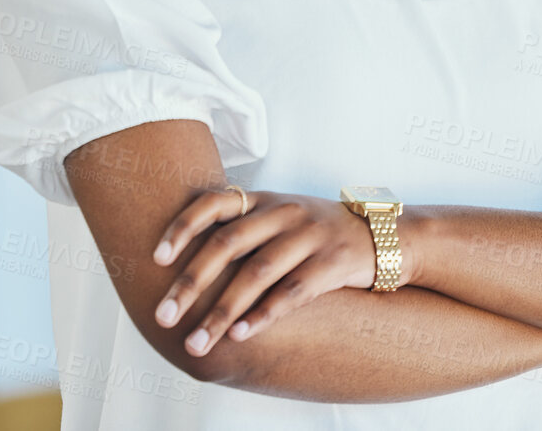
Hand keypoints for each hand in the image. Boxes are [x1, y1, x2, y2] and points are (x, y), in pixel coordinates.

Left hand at [149, 186, 378, 356]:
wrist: (385, 236)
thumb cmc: (319, 232)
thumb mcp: (281, 216)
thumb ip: (242, 226)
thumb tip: (187, 255)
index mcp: (264, 200)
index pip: (213, 203)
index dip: (181, 228)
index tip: (155, 259)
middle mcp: (283, 212)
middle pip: (226, 245)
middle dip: (190, 284)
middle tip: (164, 317)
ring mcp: (309, 236)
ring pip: (256, 274)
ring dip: (221, 312)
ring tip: (197, 342)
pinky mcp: (333, 263)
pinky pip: (292, 292)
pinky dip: (263, 315)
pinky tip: (240, 335)